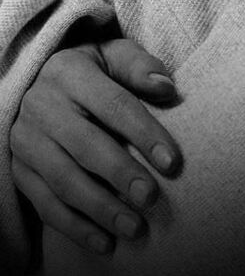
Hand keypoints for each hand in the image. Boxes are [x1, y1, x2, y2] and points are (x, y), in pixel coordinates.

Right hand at [10, 38, 180, 255]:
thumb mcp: (114, 55)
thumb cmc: (93, 71)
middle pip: (85, 144)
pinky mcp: (19, 170)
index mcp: (70, 71)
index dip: (143, 132)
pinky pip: (45, 204)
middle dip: (120, 174)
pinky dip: (75, 227)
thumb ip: (140, 66)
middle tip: (151, 198)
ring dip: (100, 208)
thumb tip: (167, 88)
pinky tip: (105, 243)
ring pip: (63, 180)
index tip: (171, 161)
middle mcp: (42, 105)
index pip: (113, 104)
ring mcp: (26, 140)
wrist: (39, 83)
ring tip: (134, 227)